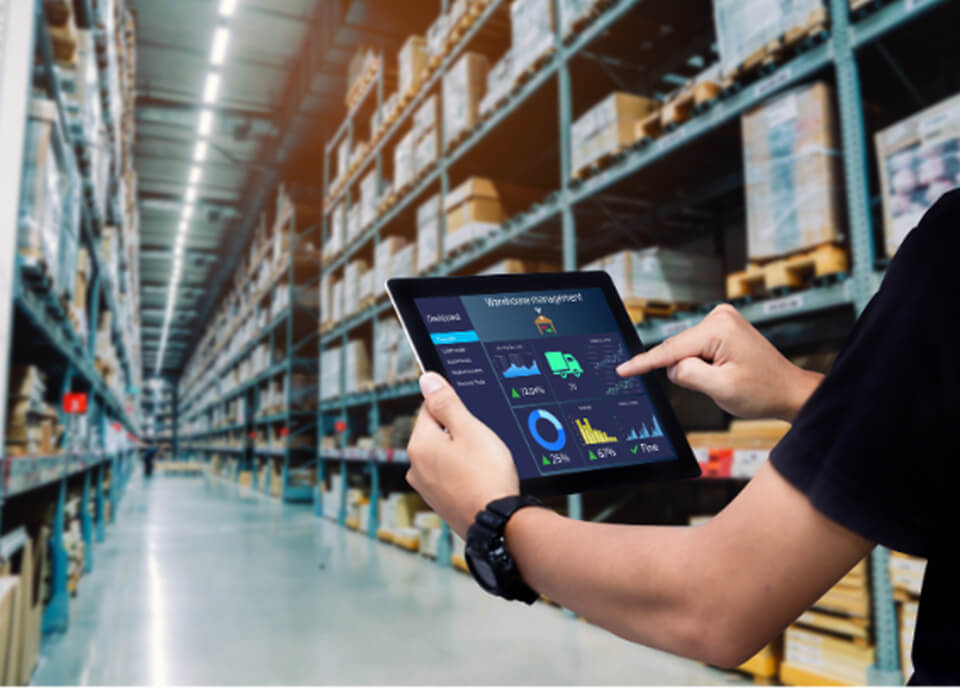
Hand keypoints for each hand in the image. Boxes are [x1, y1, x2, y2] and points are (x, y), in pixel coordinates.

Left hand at [406, 372, 519, 537]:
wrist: (498, 524)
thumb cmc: (486, 475)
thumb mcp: (470, 429)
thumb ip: (447, 403)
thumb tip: (427, 379)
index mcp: (419, 444)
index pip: (429, 408)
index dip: (454, 407)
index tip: (473, 416)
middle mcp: (415, 467)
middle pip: (436, 433)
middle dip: (458, 432)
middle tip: (483, 440)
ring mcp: (426, 488)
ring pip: (444, 456)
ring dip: (462, 453)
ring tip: (485, 462)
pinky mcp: (440, 503)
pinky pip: (450, 476)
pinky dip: (464, 473)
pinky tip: (481, 478)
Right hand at [616, 304, 821, 421]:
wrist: (788, 391)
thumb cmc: (763, 391)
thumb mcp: (721, 388)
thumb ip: (687, 374)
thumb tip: (671, 367)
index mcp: (719, 328)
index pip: (671, 349)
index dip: (644, 363)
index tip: (622, 370)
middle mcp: (719, 317)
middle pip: (678, 349)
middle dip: (685, 371)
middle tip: (714, 385)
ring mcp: (721, 320)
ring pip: (686, 351)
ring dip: (696, 369)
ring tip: (725, 379)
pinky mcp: (722, 329)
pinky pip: (695, 349)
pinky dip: (700, 364)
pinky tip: (721, 372)